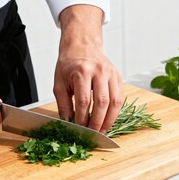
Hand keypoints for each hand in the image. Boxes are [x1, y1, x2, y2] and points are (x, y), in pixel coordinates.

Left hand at [54, 5, 122, 132]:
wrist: (82, 46)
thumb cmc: (69, 65)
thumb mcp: (59, 83)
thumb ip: (63, 104)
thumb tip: (69, 123)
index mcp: (82, 71)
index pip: (83, 100)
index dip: (82, 118)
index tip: (79, 129)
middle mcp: (99, 71)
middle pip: (102, 102)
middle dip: (97, 121)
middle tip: (93, 134)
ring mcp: (111, 73)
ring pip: (115, 101)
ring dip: (109, 119)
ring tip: (102, 130)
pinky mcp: (118, 76)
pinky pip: (120, 97)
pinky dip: (115, 111)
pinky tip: (108, 119)